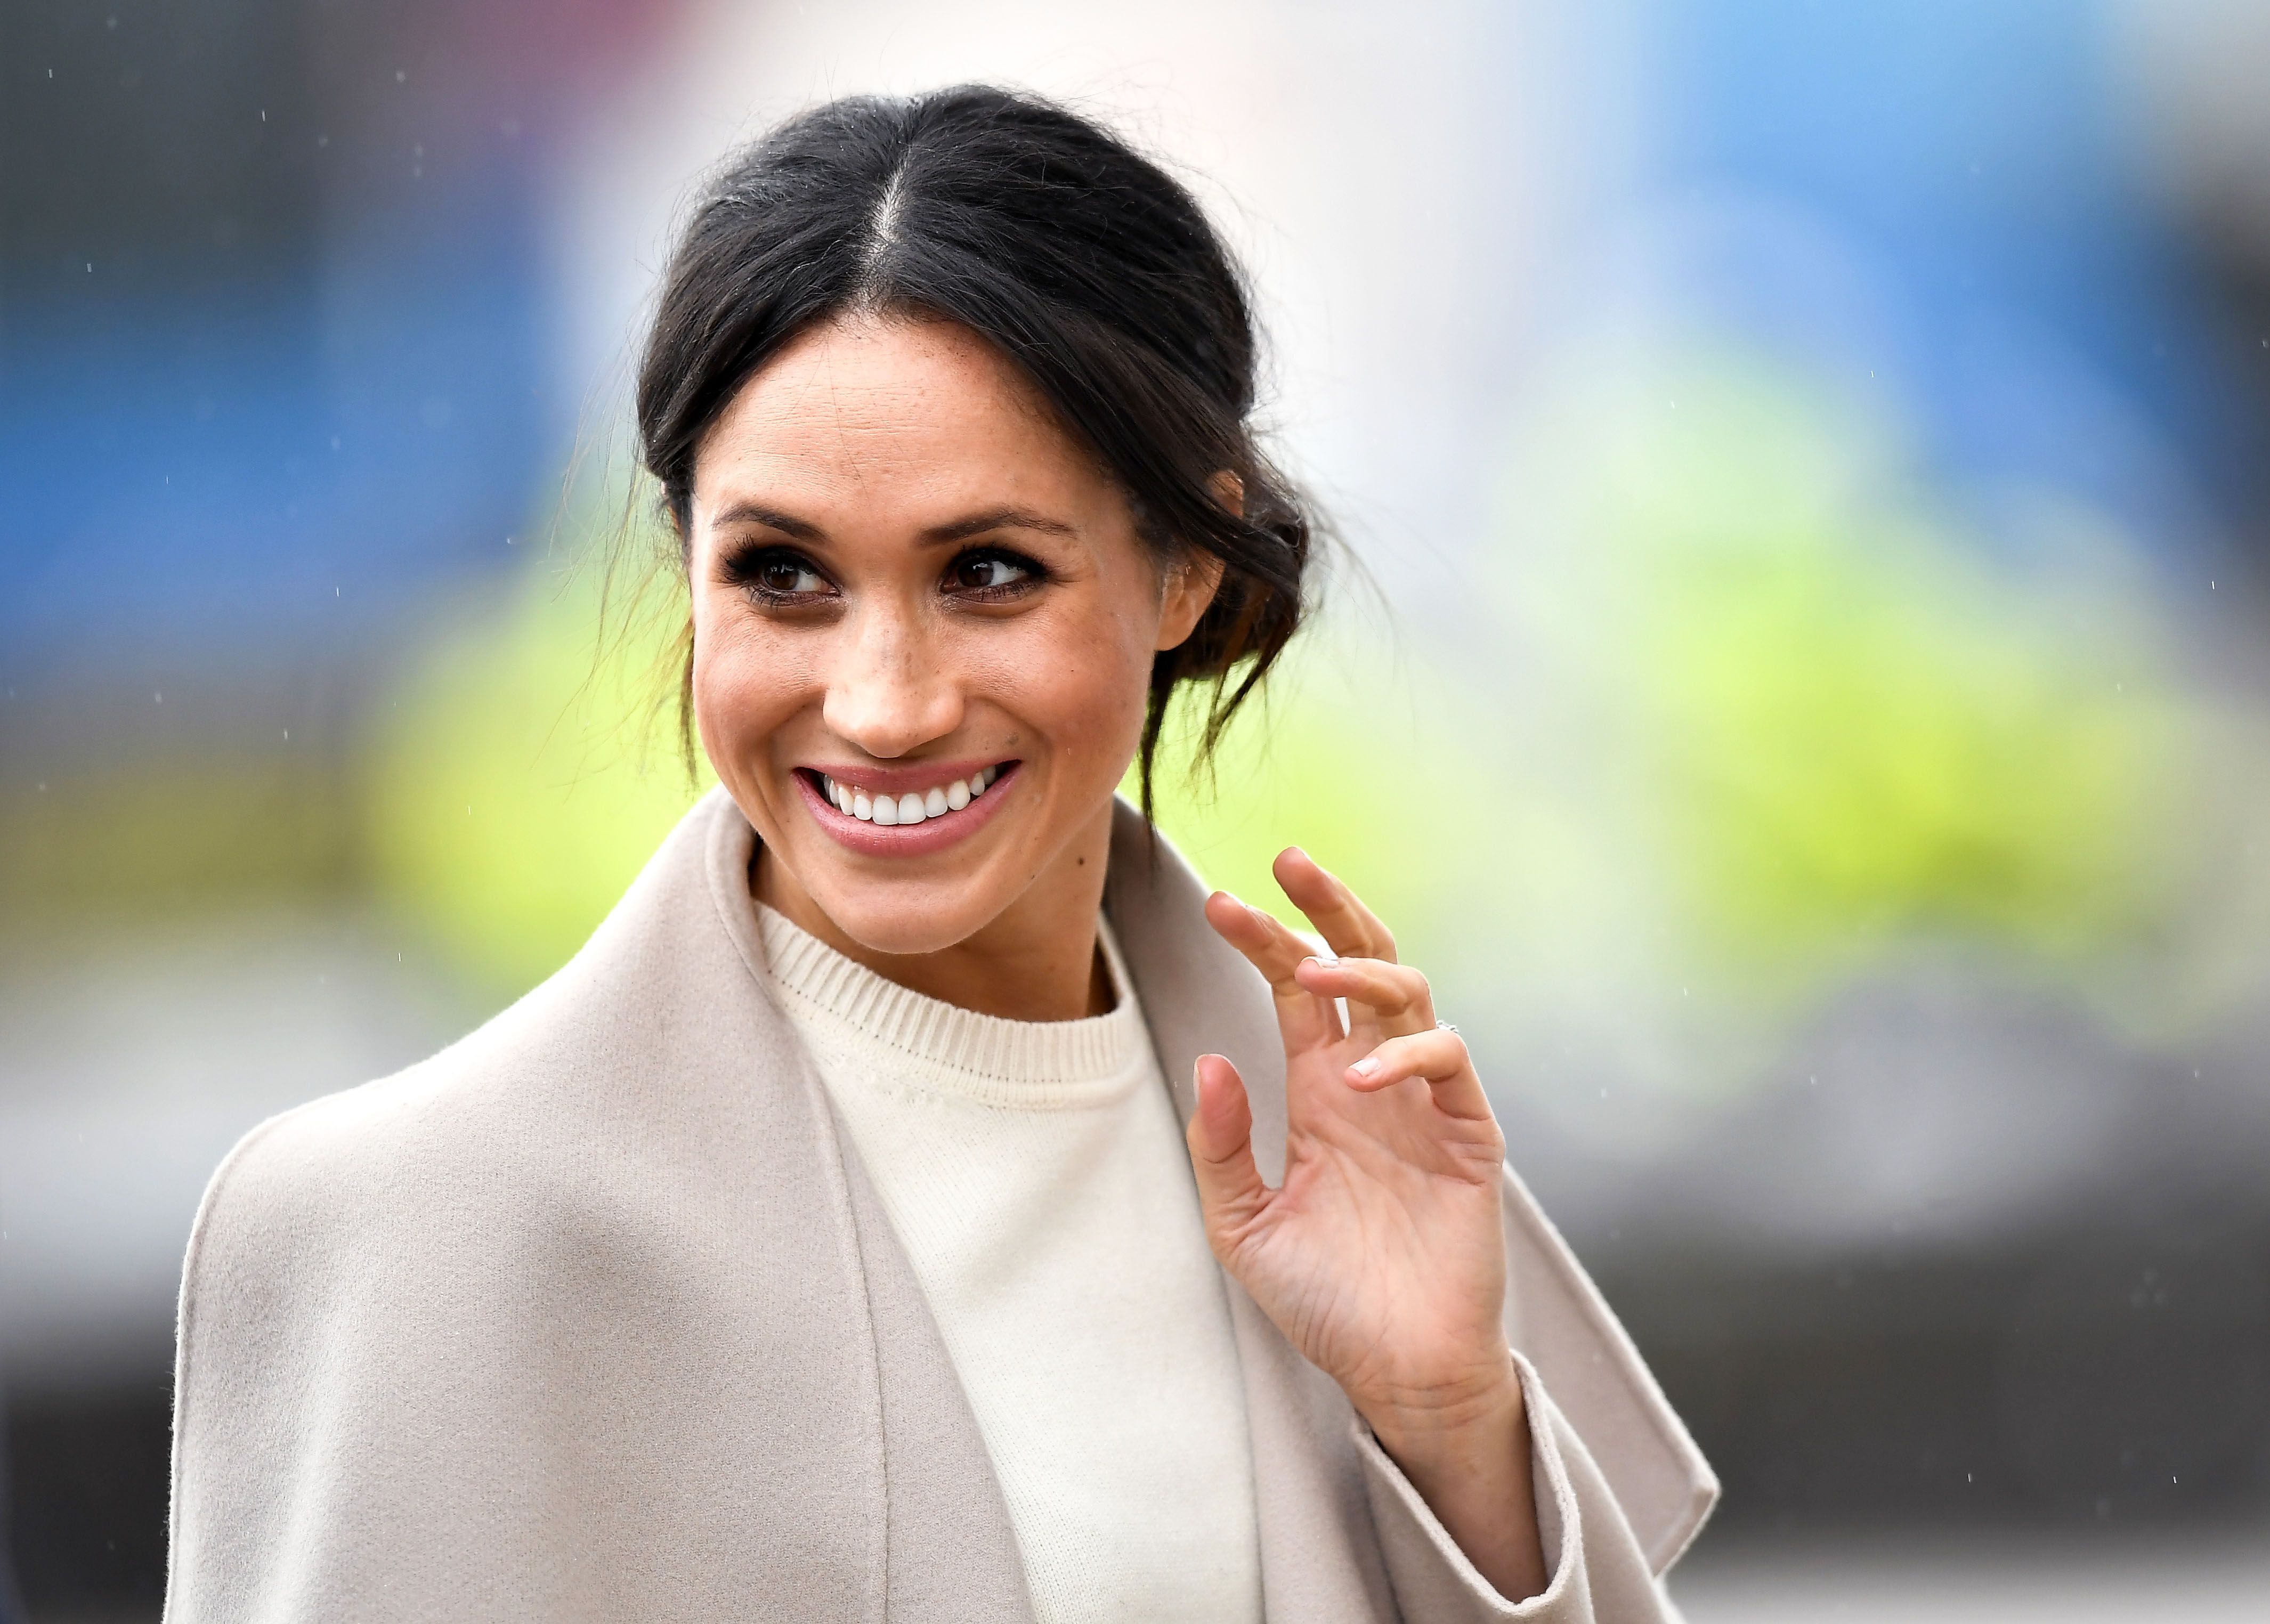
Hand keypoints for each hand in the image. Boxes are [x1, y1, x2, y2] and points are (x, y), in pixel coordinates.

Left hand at [1187, 848, 1545, 1600]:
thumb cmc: (1324, 1300)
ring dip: (1359, 972)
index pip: (1291, 989)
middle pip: (1359, 962)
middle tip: (1289, 860)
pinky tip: (1360, 1077)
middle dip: (1328, 906)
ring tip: (1307, 976)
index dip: (1261, 940)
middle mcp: (1372, 1079)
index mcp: (1318, 1089)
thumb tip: (1210, 1057)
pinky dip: (1405, 1053)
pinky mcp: (1469, 1134)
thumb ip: (1220, 1147)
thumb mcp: (1242, 1226)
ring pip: (1409, 993)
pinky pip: (1449, 1062)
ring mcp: (1424, 1100)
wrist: (1395, 1371)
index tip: (1218, 903)